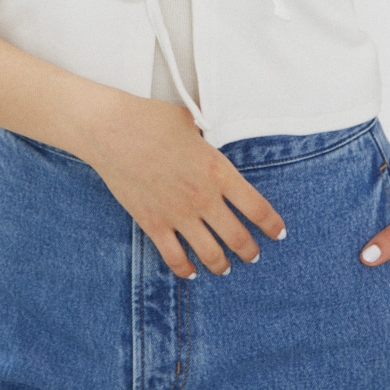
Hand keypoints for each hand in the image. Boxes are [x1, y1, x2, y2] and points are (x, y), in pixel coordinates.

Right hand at [80, 91, 286, 278]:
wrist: (112, 130)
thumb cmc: (151, 119)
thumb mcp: (191, 121)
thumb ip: (207, 136)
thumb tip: (210, 135)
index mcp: (218, 171)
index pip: (257, 207)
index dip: (272, 225)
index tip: (278, 233)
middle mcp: (203, 198)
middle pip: (238, 238)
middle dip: (250, 251)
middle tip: (253, 255)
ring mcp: (178, 214)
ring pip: (211, 254)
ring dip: (222, 265)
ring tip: (226, 268)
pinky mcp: (153, 224)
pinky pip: (175, 258)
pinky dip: (186, 269)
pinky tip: (192, 271)